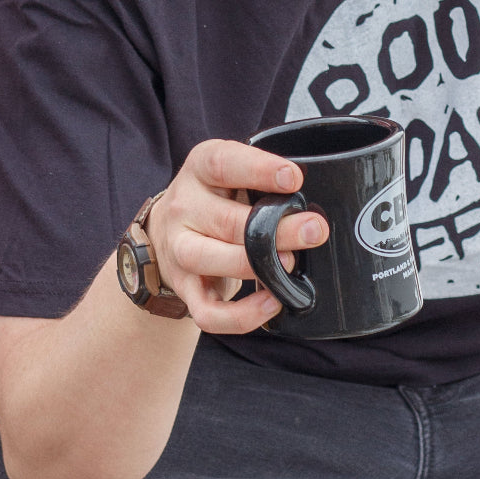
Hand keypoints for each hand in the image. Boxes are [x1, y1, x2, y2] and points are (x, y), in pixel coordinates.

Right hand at [147, 139, 326, 333]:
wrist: (165, 231)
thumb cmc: (216, 198)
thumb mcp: (232, 175)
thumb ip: (263, 182)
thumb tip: (311, 205)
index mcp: (200, 169)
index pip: (223, 163)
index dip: (258, 169)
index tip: (293, 178)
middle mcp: (184, 207)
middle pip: (226, 221)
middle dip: (275, 229)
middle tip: (314, 230)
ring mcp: (179, 250)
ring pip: (208, 260)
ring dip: (254, 266)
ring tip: (290, 265)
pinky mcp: (184, 288)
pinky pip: (207, 311)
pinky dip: (240, 315)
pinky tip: (272, 303)